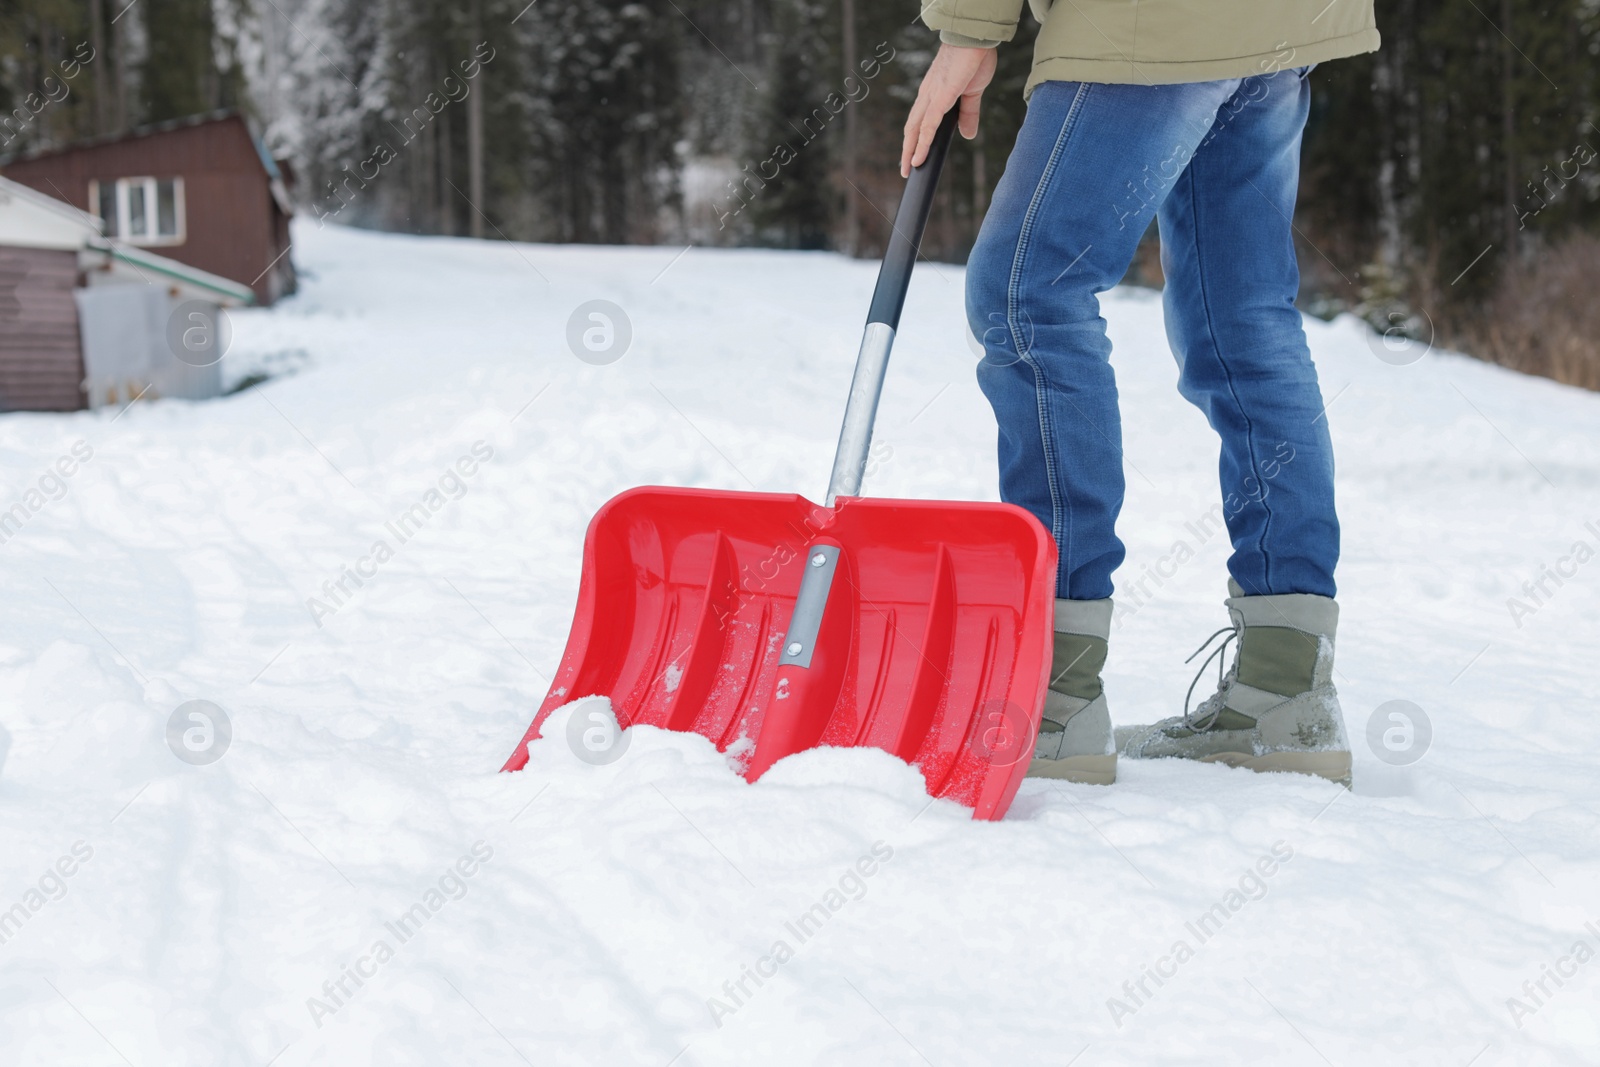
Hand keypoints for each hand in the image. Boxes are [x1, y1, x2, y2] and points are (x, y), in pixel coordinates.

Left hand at [900, 43, 997, 176]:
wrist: (975, 39)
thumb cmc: (973, 58)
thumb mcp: (972, 92)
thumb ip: (969, 114)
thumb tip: (967, 134)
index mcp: (933, 93)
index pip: (920, 120)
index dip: (915, 139)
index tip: (912, 155)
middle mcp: (927, 96)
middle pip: (912, 127)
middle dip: (907, 149)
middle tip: (905, 169)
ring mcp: (931, 97)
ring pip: (915, 129)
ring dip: (909, 151)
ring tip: (907, 169)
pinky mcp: (939, 98)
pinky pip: (928, 126)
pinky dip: (921, 144)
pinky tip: (918, 159)